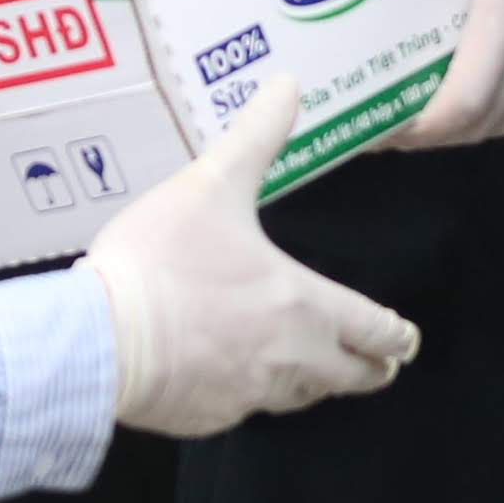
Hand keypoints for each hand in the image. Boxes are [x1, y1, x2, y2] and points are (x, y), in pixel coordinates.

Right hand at [83, 71, 421, 437]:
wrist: (97, 340)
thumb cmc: (162, 260)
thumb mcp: (211, 185)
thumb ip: (256, 136)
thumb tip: (288, 85)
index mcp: (303, 305)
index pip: (374, 330)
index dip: (396, 336)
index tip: (406, 342)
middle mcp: (290, 359)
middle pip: (351, 377)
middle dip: (369, 369)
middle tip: (378, 366)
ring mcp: (250, 395)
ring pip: (303, 397)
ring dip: (315, 382)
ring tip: (315, 371)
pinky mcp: (211, 418)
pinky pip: (246, 409)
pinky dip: (250, 394)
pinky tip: (235, 377)